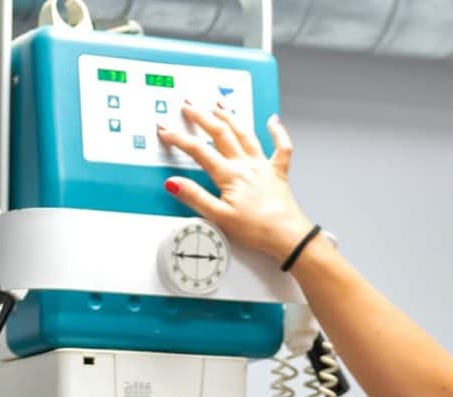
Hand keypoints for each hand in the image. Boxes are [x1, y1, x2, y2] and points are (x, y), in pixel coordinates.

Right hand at [157, 104, 314, 262]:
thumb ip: (195, 197)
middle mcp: (246, 165)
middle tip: (188, 105)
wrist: (286, 236)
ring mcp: (263, 166)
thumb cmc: (257, 229)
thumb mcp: (219, 217)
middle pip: (221, 133)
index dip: (179, 139)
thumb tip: (174, 183)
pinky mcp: (278, 172)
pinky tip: (273, 120)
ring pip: (245, 133)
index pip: (199, 151)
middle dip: (202, 116)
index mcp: (230, 176)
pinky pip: (281, 147)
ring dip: (230, 116)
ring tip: (218, 104)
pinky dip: (278, 131)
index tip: (166, 130)